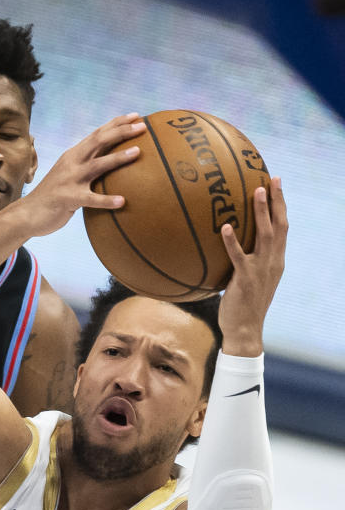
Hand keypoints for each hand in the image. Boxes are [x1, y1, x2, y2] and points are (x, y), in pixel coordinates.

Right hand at [18, 113, 145, 237]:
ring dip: (118, 158)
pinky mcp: (68, 199)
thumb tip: (108, 162)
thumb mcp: (69, 174)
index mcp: (73, 155)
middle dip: (122, 132)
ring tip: (138, 152)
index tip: (137, 116)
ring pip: (97, 165)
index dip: (117, 123)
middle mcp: (72, 163)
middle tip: (143, 127)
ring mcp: (70, 180)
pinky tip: (122, 201)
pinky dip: (106, 200)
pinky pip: (90, 199)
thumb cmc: (53, 196)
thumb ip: (85, 166)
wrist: (28, 214)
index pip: (98, 134)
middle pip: (99, 141)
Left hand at [219, 177, 287, 355]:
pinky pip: (238, 256)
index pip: (282, 228)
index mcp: (276, 261)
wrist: (245, 330)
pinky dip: (232, 241)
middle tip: (272, 178)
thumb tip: (233, 246)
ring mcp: (260, 270)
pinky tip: (226, 226)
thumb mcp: (253, 280)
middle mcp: (273, 262)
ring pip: (264, 235)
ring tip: (257, 191)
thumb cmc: (244, 306)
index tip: (277, 184)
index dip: (280, 205)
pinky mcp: (244, 279)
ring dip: (261, 212)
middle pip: (279, 225)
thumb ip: (249, 262)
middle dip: (277, 200)